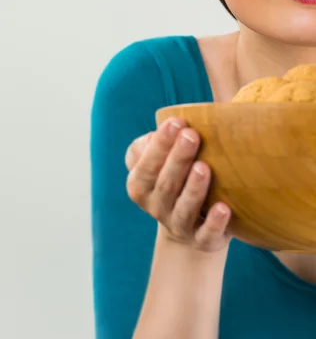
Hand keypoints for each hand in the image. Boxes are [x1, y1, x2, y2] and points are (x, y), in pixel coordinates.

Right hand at [125, 117, 231, 252]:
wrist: (188, 228)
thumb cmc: (174, 179)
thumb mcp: (158, 160)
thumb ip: (156, 140)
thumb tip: (169, 123)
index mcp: (140, 184)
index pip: (146, 164)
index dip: (160, 143)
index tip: (176, 121)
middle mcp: (156, 206)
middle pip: (165, 184)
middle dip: (177, 158)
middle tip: (191, 135)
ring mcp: (178, 225)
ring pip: (184, 208)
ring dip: (193, 188)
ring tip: (204, 167)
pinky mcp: (202, 241)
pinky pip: (206, 235)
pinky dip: (214, 223)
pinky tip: (223, 208)